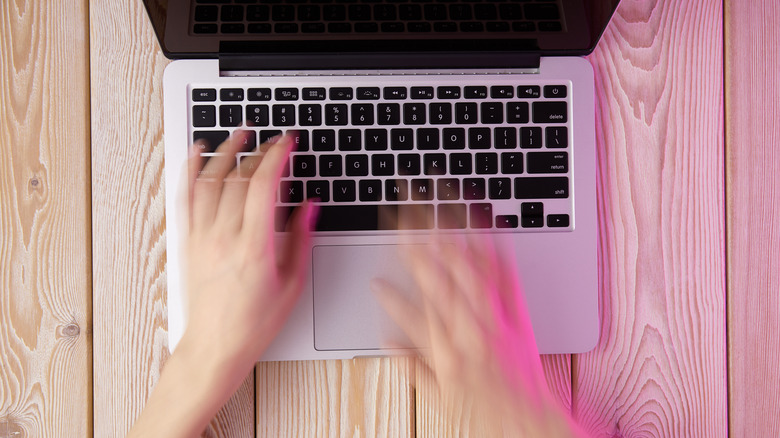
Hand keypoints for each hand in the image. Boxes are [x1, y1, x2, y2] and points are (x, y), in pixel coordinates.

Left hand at [182, 132, 314, 372]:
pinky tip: (197, 153)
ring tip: (240, 134)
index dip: (277, 156)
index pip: (263, 186)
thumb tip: (309, 205)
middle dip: (258, 151)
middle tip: (273, 139)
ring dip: (225, 152)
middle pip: (239, 178)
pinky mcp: (188, 242)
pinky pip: (185, 197)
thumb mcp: (292, 283)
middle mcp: (224, 237)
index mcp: (254, 247)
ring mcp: (202, 238)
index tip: (288, 142)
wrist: (215, 346)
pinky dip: (191, 170)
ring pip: (210, 181)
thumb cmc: (254, 322)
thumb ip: (301, 239)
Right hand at [372, 233, 585, 436]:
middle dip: (417, 247)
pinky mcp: (517, 313)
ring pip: (468, 270)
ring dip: (452, 236)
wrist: (530, 424)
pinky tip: (485, 223)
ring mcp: (494, 319)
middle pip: (437, 280)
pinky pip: (505, 274)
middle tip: (403, 219)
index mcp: (446, 353)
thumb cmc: (487, 415)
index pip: (412, 316)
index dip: (391, 297)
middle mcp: (468, 330)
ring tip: (437, 208)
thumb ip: (413, 366)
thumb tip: (387, 343)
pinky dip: (493, 247)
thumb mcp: (442, 398)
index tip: (374, 280)